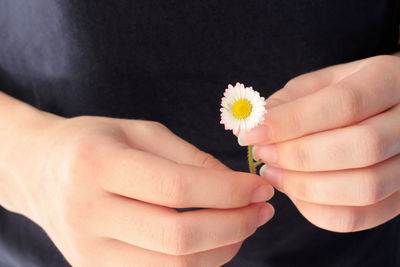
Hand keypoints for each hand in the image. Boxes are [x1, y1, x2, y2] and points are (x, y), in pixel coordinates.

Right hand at [22, 115, 273, 265]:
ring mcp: (88, 251)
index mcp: (97, 164)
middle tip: (262, 209)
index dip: (228, 191)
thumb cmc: (96, 143)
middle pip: (177, 238)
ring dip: (222, 249)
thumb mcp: (140, 132)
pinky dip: (199, 263)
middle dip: (234, 226)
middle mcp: (88, 212)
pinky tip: (216, 241)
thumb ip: (189, 158)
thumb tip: (236, 185)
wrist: (43, 171)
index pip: (176, 188)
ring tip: (245, 225)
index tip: (260, 186)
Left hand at [240, 54, 399, 232]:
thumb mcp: (317, 84)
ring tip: (273, 174)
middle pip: (362, 147)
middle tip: (262, 155)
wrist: (384, 110)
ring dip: (306, 187)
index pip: (344, 103)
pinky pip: (361, 216)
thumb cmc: (344, 94)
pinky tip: (294, 193)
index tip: (252, 134)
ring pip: (366, 188)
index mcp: (389, 79)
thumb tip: (248, 127)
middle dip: (299, 157)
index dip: (291, 122)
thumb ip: (286, 103)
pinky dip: (318, 211)